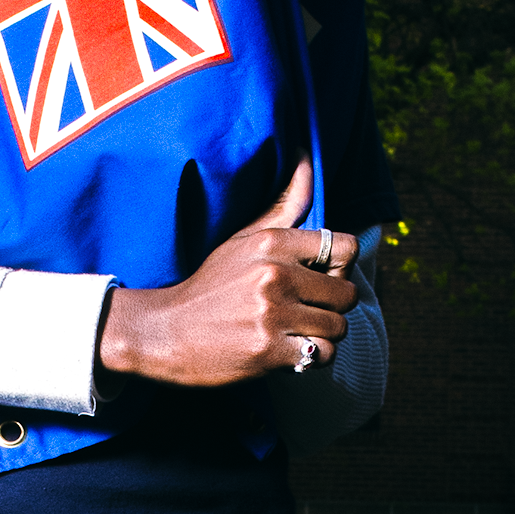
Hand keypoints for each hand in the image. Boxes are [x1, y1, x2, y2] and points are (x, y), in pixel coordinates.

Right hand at [97, 152, 357, 387]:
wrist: (166, 331)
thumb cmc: (211, 284)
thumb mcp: (244, 239)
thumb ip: (284, 204)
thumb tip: (305, 156)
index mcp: (271, 243)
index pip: (346, 247)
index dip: (341, 267)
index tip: (319, 278)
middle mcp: (274, 274)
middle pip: (348, 293)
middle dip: (333, 306)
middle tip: (305, 310)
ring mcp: (272, 313)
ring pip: (338, 328)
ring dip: (321, 335)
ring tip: (295, 331)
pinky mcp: (269, 350)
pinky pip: (321, 355)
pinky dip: (309, 357)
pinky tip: (287, 351)